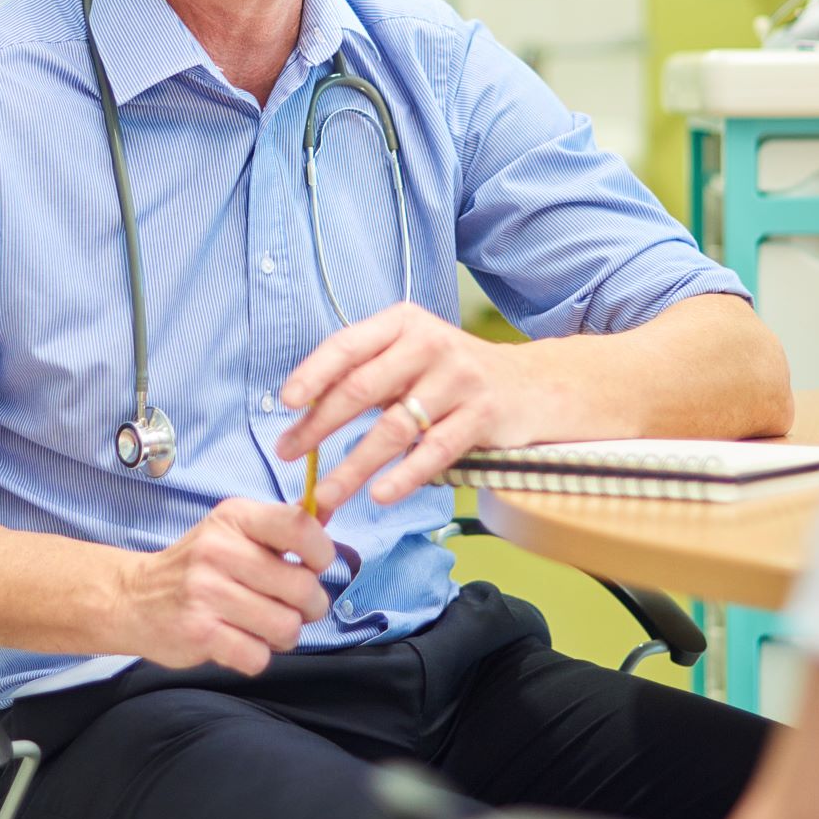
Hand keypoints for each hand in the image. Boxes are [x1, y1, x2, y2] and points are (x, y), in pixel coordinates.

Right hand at [116, 498, 332, 676]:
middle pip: (302, 587)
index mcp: (234, 517)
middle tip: (295, 608)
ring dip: (285, 634)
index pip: (299, 525)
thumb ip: (283, 524)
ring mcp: (205, 592)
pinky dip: (257, 656)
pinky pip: (258, 657)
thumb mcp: (234, 530)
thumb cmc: (199, 565)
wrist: (133, 598)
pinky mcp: (198, 633)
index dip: (321, 552)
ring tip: (267, 626)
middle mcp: (218, 550)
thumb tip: (330, 505)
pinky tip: (240, 642)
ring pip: (286, 626)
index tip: (314, 566)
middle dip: (311, 606)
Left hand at [274, 302, 539, 515]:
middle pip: (363, 388)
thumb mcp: (410, 355)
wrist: (531, 383)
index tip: (287, 403)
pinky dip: (404, 477)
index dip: (313, 373)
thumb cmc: (451, 373)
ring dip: (354, 466)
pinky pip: (435, 452)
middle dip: (320, 425)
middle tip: (289, 453)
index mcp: (403, 323)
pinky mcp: (482, 416)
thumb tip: (302, 414)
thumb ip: (365, 373)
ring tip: (327, 494)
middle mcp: (429, 344)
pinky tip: (380, 495)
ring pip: (394, 428)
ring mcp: (459, 380)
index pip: (348, 345)